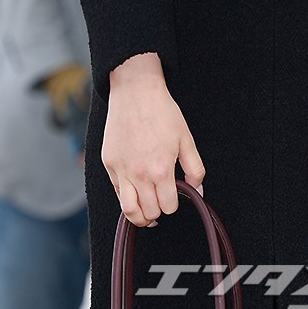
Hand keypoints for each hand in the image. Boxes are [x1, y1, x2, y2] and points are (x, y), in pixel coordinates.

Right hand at [102, 63, 205, 228]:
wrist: (136, 91)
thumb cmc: (163, 112)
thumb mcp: (186, 138)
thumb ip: (195, 169)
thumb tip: (198, 191)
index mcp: (160, 169)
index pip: (168, 206)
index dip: (175, 203)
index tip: (176, 195)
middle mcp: (139, 174)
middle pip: (149, 212)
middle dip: (159, 211)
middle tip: (163, 202)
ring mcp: (121, 170)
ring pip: (128, 211)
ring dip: (140, 216)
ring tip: (147, 212)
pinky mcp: (109, 164)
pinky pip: (116, 192)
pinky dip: (126, 197)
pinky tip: (135, 191)